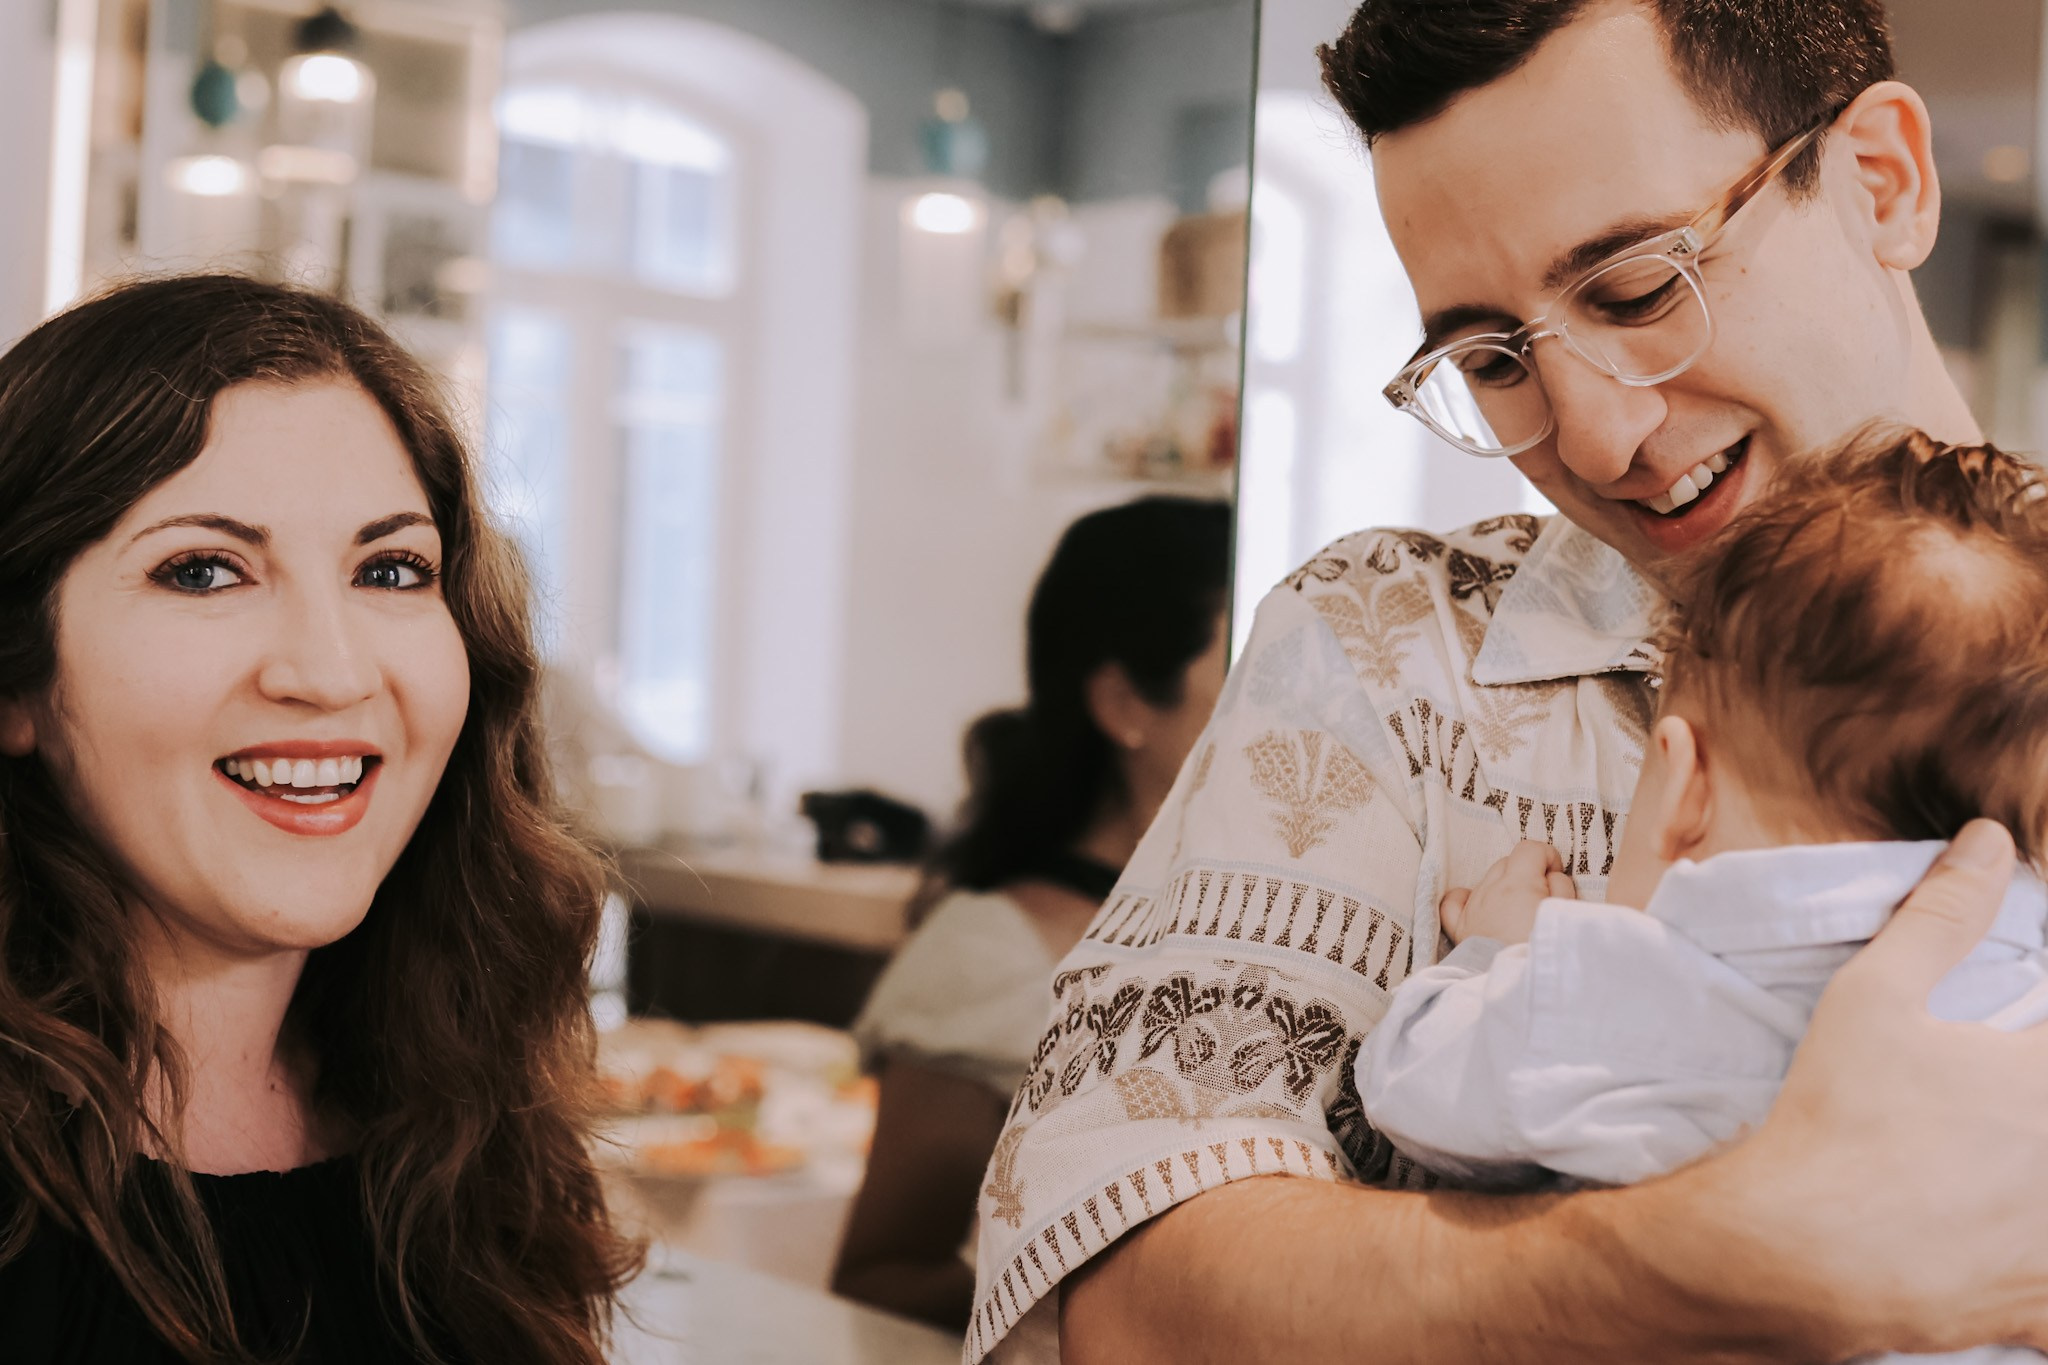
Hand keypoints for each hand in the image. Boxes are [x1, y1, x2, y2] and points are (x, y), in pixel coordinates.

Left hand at [1439, 841, 1575, 945]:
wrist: (1517, 989)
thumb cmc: (1545, 951)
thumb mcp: (1566, 914)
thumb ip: (1561, 887)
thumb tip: (1551, 876)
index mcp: (1518, 883)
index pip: (1530, 848)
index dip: (1547, 857)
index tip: (1557, 875)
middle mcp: (1490, 890)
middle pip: (1508, 863)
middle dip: (1528, 872)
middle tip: (1544, 897)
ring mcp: (1472, 908)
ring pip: (1486, 880)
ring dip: (1504, 886)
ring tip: (1520, 910)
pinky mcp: (1460, 929)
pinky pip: (1453, 902)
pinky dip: (1465, 898)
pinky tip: (1479, 905)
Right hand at [1700, 821, 2047, 1356]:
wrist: (1799, 1248)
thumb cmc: (1837, 1120)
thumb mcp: (1874, 997)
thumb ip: (1940, 917)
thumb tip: (1989, 844)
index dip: (2036, 1031)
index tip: (2019, 1037)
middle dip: (2025, 1100)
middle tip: (1993, 1099)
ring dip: (2032, 1184)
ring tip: (1994, 1161)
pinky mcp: (2036, 1302)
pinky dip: (2037, 1276)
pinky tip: (2017, 1252)